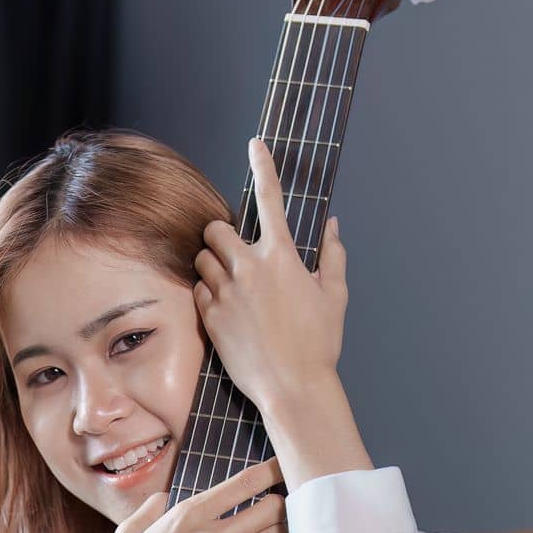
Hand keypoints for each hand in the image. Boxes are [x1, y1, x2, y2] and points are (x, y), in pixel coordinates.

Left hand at [191, 137, 347, 410]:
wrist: (293, 387)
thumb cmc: (319, 344)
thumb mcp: (334, 296)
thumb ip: (332, 256)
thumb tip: (332, 227)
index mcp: (281, 257)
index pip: (271, 198)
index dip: (263, 166)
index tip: (256, 145)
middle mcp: (248, 269)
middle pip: (215, 228)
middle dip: (221, 234)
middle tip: (235, 252)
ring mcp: (225, 293)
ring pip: (202, 259)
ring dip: (212, 264)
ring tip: (231, 285)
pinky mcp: (209, 317)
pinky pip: (198, 291)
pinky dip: (208, 294)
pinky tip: (227, 310)